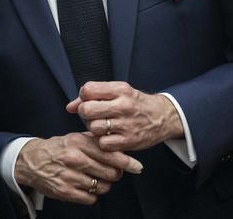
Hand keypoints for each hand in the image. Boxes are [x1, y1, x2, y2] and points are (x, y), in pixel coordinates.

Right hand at [15, 133, 142, 204]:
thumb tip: (120, 146)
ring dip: (104, 185)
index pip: (109, 153)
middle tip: (112, 172)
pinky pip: (91, 198)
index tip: (137, 167)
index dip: (126, 162)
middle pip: (110, 173)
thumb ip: (96, 141)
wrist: (31, 161)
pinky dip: (92, 194)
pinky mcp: (65, 192)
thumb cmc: (59, 148)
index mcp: (78, 142)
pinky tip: (87, 186)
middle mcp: (74, 159)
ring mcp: (69, 176)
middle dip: (115, 174)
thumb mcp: (75, 138)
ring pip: (102, 187)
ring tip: (96, 178)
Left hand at [66, 81, 182, 151]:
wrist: (163, 117)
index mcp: (120, 89)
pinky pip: (103, 143)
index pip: (88, 89)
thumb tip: (69, 107)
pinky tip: (109, 137)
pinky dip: (102, 142)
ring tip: (102, 126)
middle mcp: (123, 105)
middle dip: (84, 114)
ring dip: (93, 128)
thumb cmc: (135, 103)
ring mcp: (126, 124)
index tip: (90, 101)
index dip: (83, 97)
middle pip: (87, 110)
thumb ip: (94, 96)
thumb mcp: (118, 92)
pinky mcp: (129, 141)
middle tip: (92, 116)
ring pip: (93, 127)